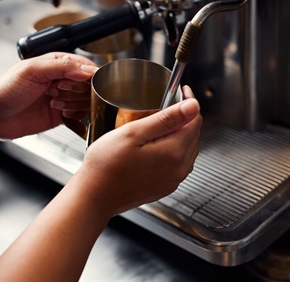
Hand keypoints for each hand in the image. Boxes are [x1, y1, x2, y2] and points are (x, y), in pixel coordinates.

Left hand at [0, 52, 97, 139]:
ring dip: (73, 103)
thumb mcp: (33, 70)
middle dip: (75, 90)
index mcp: (58, 63)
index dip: (84, 76)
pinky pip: (81, 115)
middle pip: (89, 85)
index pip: (86, 66)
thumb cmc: (7, 89)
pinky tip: (60, 113)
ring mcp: (64, 97)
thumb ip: (62, 66)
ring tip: (53, 102)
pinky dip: (74, 115)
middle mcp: (63, 79)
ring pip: (86, 100)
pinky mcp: (63, 114)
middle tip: (55, 91)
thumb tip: (87, 70)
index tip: (71, 82)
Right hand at [72, 85, 201, 217]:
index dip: (189, 102)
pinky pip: (178, 163)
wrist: (94, 197)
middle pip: (193, 134)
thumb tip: (193, 106)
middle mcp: (179, 169)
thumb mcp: (134, 133)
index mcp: (174, 152)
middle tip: (168, 105)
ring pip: (187, 148)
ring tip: (160, 123)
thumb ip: (166, 118)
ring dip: (180, 133)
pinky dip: (173, 150)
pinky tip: (156, 145)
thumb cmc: (106, 165)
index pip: (195, 120)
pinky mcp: (165, 187)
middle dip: (185, 117)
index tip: (182, 92)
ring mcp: (173, 180)